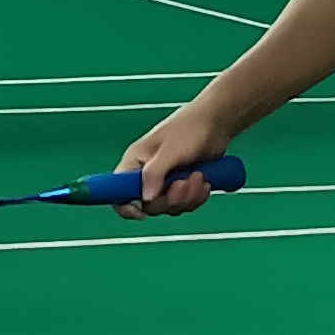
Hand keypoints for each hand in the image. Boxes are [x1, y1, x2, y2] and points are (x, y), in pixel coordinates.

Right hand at [116, 105, 236, 215]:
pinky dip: (197, 196)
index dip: (126, 207)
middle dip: (171, 199)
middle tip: (184, 183)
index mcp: (135, 162)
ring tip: (198, 176)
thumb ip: (155, 174)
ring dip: (188, 196)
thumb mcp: (170, 151)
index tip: (143, 212)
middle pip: (150, 205)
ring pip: (170, 207)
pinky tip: (203, 180)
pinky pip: (185, 204)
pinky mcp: (182, 185)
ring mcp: (165, 181)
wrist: (216, 123)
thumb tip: (145, 199)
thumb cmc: (189, 128)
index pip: (118, 192)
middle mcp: (147, 174)